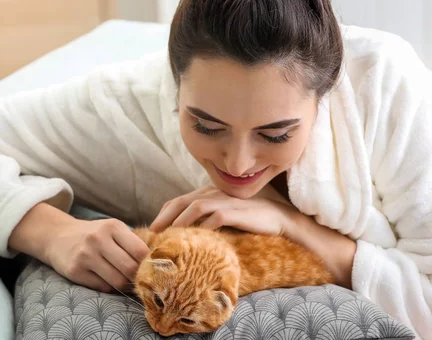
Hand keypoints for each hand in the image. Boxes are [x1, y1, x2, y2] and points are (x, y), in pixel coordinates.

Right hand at [46, 218, 150, 292]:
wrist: (57, 236)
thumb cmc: (93, 234)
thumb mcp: (112, 229)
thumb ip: (132, 242)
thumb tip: (158, 262)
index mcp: (113, 227)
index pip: (140, 251)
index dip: (149, 263)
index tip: (151, 268)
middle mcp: (98, 239)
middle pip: (130, 268)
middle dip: (137, 277)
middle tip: (140, 279)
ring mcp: (85, 256)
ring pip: (117, 281)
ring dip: (124, 285)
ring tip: (124, 280)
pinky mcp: (75, 271)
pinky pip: (102, 287)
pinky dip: (109, 287)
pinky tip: (107, 280)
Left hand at [149, 185, 297, 235]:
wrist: (278, 219)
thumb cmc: (249, 220)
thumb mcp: (224, 216)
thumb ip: (206, 219)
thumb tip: (185, 234)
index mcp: (209, 192)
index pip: (180, 199)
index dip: (164, 212)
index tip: (154, 228)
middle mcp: (215, 193)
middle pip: (183, 200)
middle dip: (166, 216)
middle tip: (153, 233)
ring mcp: (226, 201)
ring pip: (196, 206)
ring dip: (180, 221)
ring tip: (170, 236)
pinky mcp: (237, 212)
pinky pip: (216, 217)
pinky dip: (204, 227)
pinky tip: (196, 239)